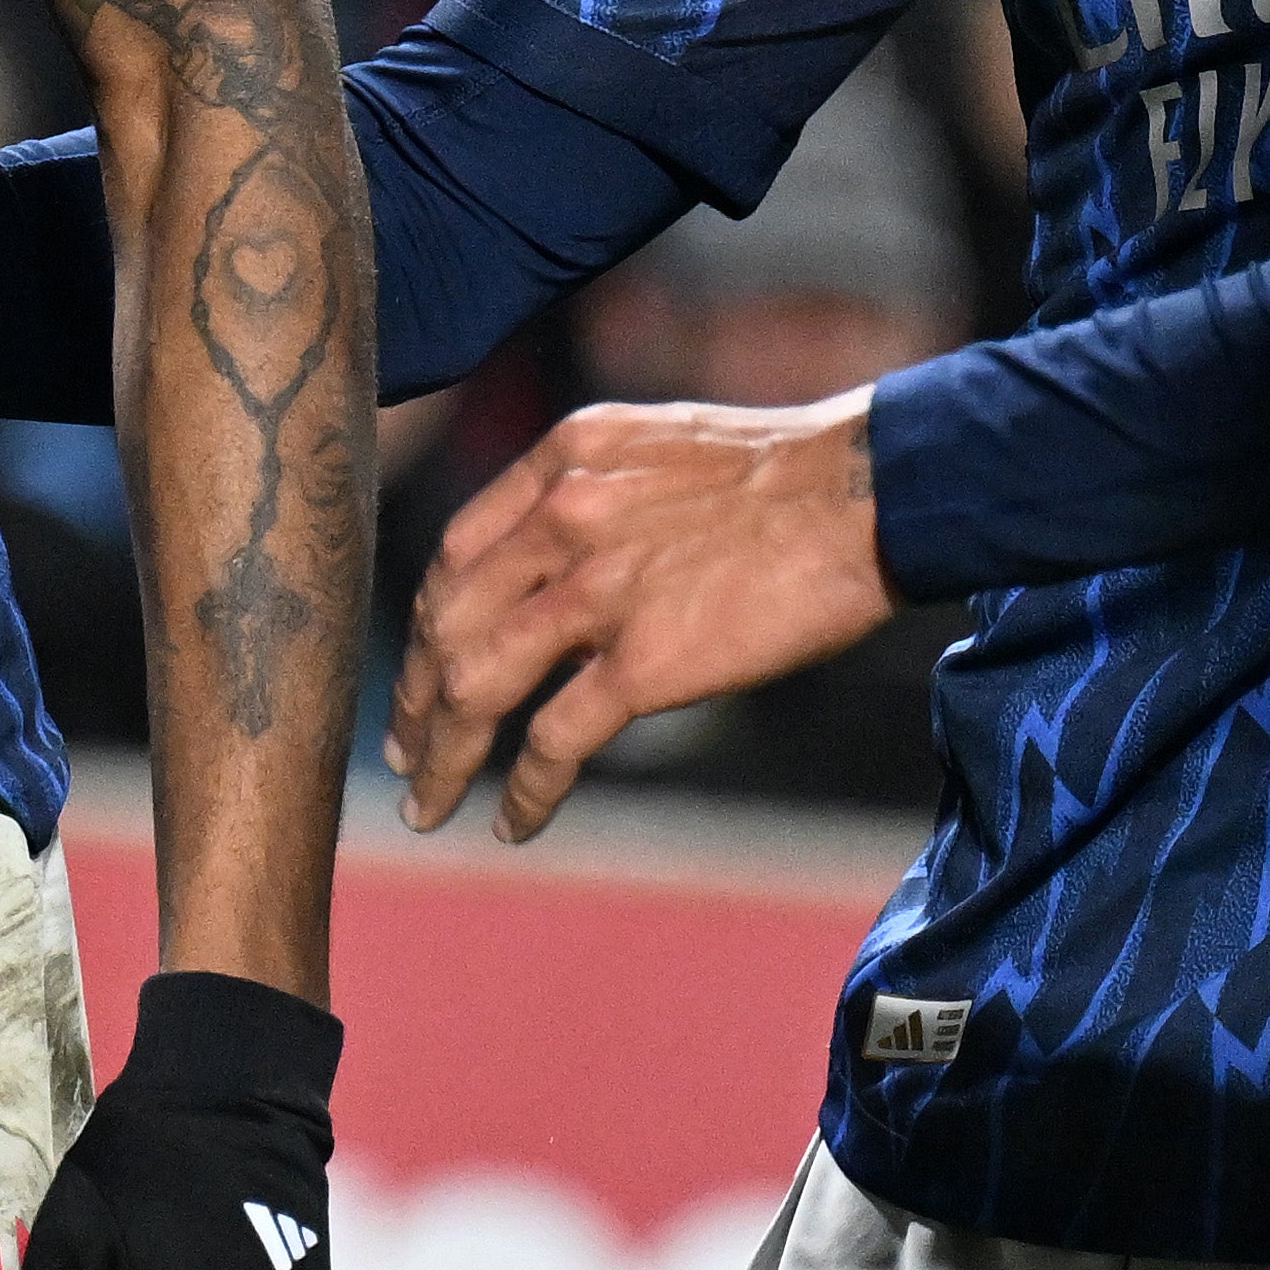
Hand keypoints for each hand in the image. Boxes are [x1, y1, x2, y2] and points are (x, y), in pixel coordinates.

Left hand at [391, 393, 893, 843]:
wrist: (865, 489)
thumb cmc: (783, 470)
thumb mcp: (657, 446)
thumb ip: (593, 492)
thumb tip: (558, 556)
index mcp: (562, 461)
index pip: (455, 554)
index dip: (428, 623)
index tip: (422, 669)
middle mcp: (561, 519)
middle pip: (449, 623)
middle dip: (416, 698)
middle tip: (403, 752)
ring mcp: (597, 592)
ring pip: (477, 685)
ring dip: (443, 755)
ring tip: (430, 801)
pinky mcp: (645, 661)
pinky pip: (553, 739)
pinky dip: (522, 790)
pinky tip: (512, 823)